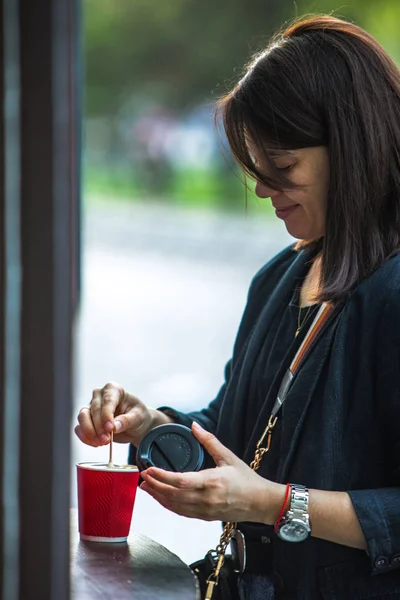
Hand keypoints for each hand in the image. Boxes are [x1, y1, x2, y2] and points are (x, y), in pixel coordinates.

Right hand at [74, 381, 155, 446]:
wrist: (135, 425)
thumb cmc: (137, 415)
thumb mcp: (138, 417)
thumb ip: (127, 420)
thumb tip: (115, 426)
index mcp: (113, 389)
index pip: (107, 401)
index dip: (106, 415)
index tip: (109, 429)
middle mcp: (99, 395)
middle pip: (93, 410)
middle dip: (99, 427)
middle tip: (106, 440)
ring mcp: (91, 407)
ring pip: (82, 417)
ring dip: (89, 432)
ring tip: (101, 443)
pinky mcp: (86, 420)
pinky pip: (79, 428)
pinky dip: (85, 437)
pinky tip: (96, 444)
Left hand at [140, 422, 284, 523]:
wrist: (260, 502)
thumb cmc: (247, 480)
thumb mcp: (228, 456)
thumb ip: (209, 441)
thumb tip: (195, 426)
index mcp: (212, 482)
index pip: (181, 482)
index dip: (162, 477)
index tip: (150, 470)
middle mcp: (207, 499)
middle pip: (173, 495)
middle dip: (155, 486)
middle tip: (142, 476)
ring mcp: (205, 511)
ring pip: (175, 506)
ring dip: (158, 497)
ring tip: (146, 487)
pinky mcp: (205, 517)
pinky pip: (182, 512)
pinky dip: (168, 505)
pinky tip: (161, 498)